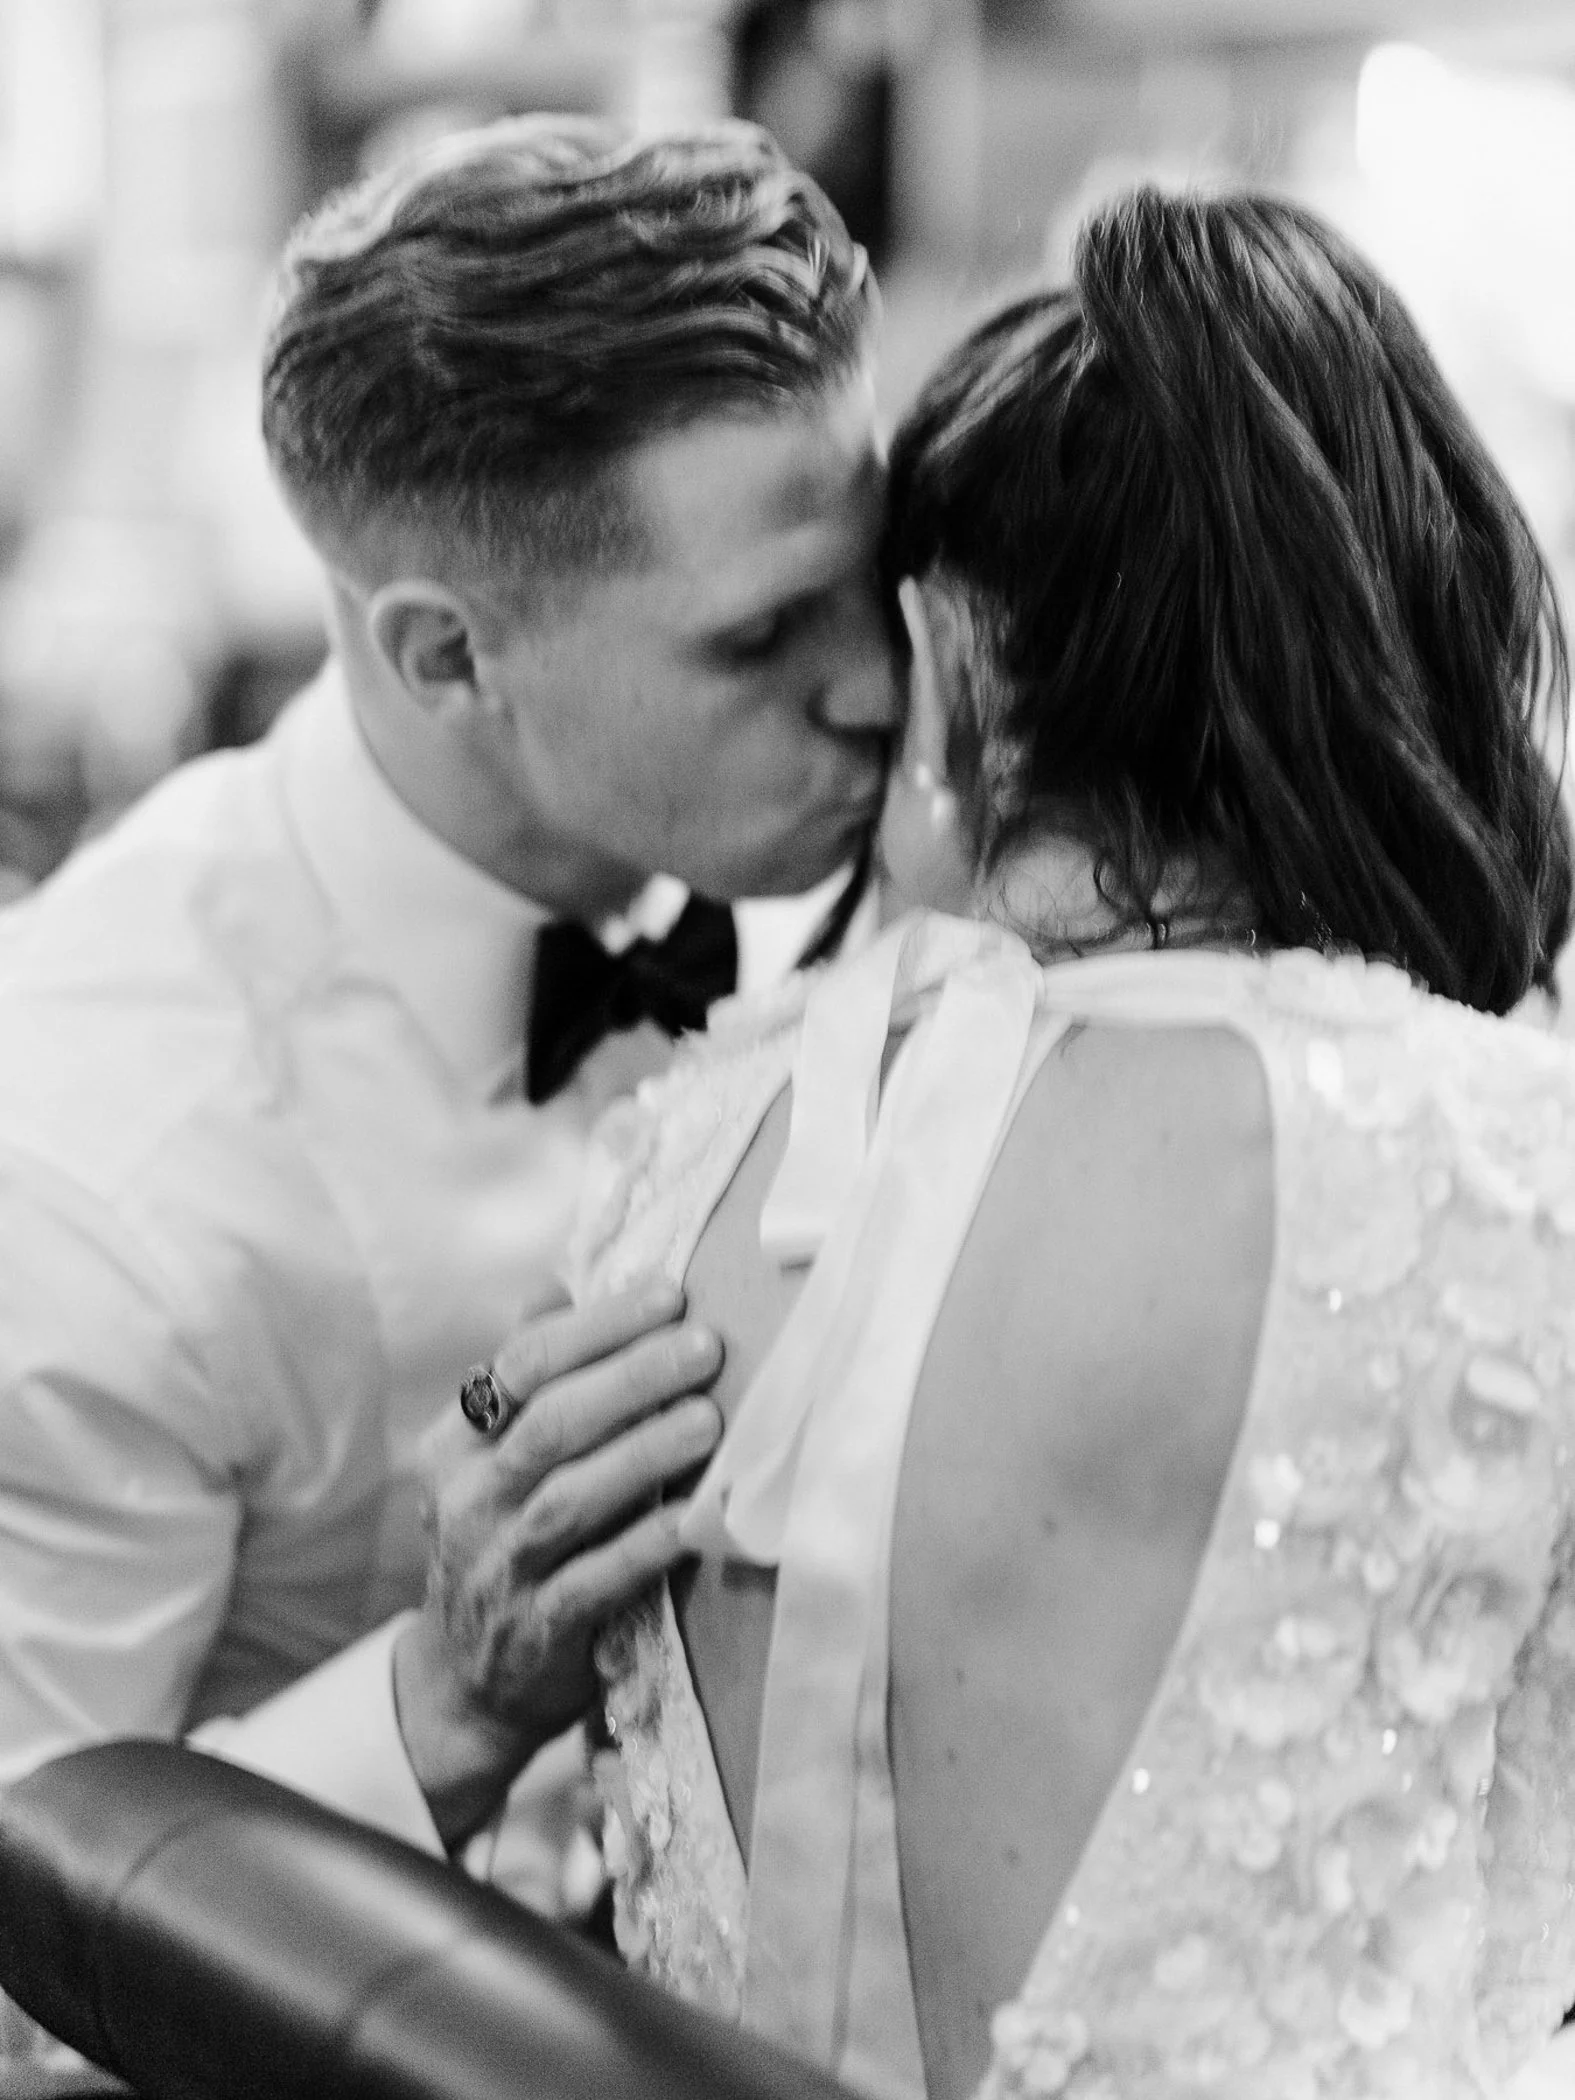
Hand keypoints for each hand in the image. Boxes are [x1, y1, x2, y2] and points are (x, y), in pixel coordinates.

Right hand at [394, 1277, 722, 1847]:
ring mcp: (499, 1568)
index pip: (520, 1365)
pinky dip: (645, 1544)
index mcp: (454, 1443)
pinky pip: (595, 1580)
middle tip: (706, 1344)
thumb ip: (526, 1375)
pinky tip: (694, 1516)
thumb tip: (559, 1281)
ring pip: (570, 1498)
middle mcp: (467, 1500)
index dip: (597, 1324)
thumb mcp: (492, 1458)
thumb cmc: (503, 1539)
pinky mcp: (539, 1630)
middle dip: (632, 1377)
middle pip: (550, 1424)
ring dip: (644, 1453)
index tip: (669, 1291)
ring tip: (709, 1417)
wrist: (468, 1683)